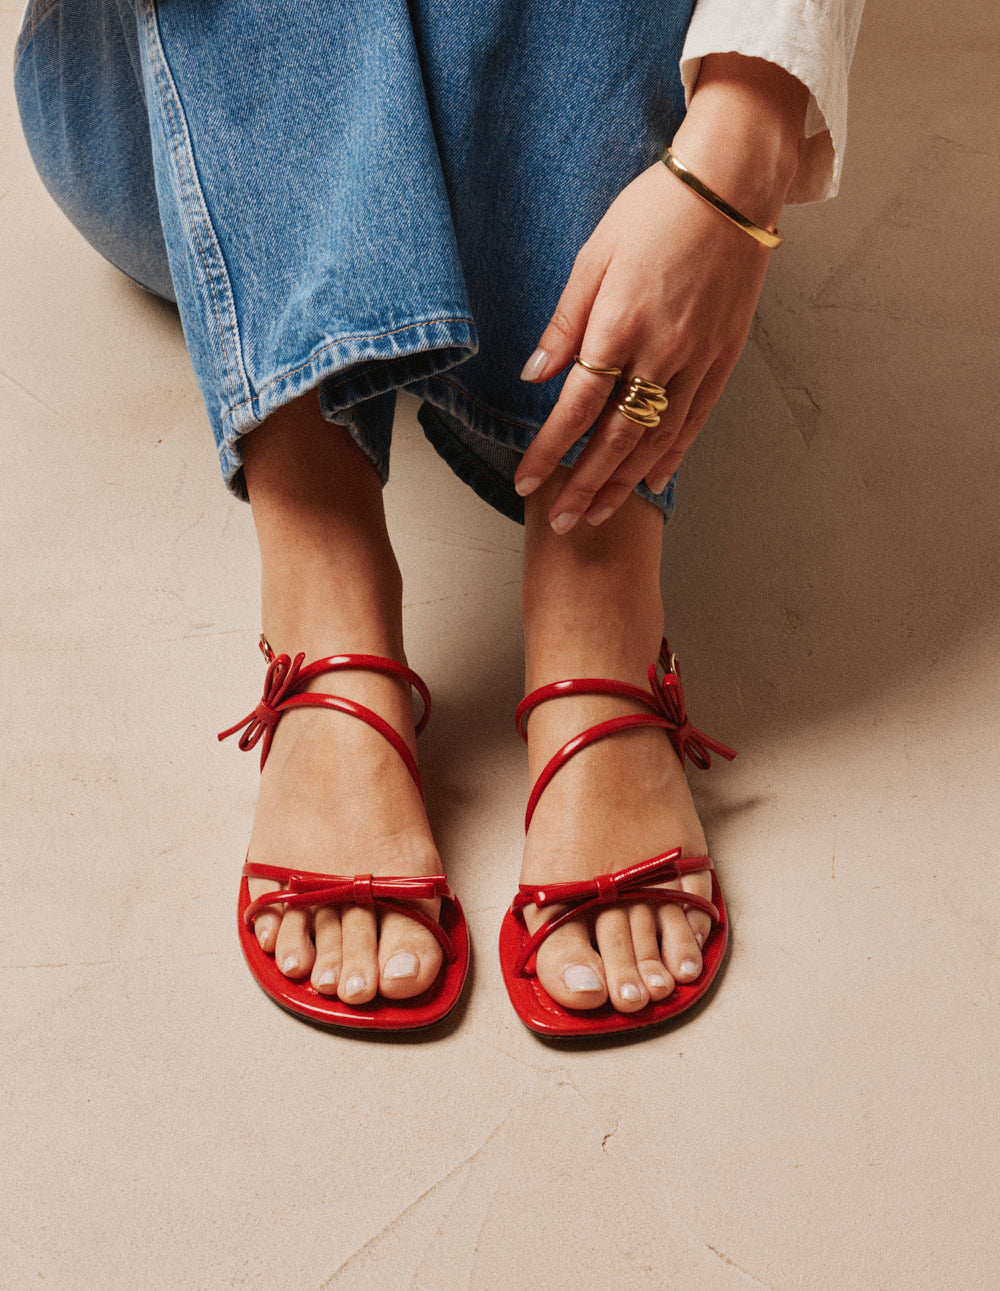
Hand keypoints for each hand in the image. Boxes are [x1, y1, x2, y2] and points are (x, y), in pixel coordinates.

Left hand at [514, 55, 808, 533]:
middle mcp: (661, 352)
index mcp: (620, 325)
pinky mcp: (724, 357)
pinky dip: (672, 454)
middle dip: (584, 485)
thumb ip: (565, 323)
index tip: (527, 482)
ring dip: (624, 483)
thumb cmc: (655, 209)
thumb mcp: (594, 256)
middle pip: (616, 437)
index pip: (577, 407)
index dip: (550, 450)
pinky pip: (695, 419)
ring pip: (656, 438)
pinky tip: (654, 480)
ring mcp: (698, 358)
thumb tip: (535, 375)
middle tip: (560, 523)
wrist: (732, 184)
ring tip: (599, 515)